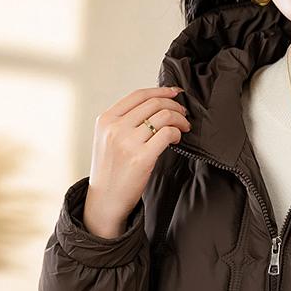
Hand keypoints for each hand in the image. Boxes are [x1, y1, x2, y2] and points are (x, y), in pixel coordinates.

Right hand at [83, 85, 191, 237]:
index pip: (138, 95)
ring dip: (179, 119)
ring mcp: (128, 141)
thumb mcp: (107, 139)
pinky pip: (167, 134)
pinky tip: (177, 139)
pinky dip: (177, 133)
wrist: (106, 199)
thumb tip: (154, 109)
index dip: (161, 90)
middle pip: (154, 103)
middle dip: (174, 106)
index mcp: (106, 119)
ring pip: (163, 116)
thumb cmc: (110, 172)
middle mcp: (115, 127)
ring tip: (184, 127)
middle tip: (184, 114)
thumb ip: (124, 123)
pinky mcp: (141, 157)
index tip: (175, 93)